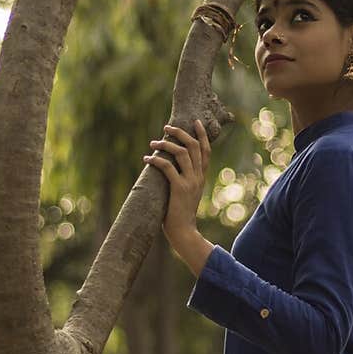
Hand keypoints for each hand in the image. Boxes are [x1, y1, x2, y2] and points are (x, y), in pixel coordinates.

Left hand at [143, 118, 210, 247]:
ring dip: (166, 144)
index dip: (201, 135)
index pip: (206, 150)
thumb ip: (183, 180)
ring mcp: (190, 182)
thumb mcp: (186, 193)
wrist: (184, 232)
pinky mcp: (179, 188)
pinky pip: (168, 167)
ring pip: (181, 153)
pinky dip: (156, 160)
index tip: (196, 122)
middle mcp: (198, 177)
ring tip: (153, 142)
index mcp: (201, 177)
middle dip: (180, 133)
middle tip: (166, 127)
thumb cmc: (180, 214)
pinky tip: (146, 159)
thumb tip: (169, 167)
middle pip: (194, 146)